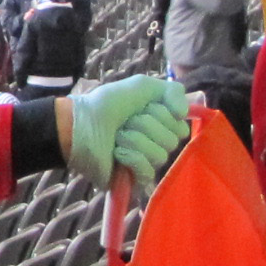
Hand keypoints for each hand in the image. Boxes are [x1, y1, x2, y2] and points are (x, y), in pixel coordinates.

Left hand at [63, 76, 192, 187]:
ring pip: (160, 156)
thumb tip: (185, 114)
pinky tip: (117, 153)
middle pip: (172, 141)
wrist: (81, 124)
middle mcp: (155, 143)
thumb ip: (173, 91)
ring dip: (135, 140)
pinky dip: (131, 158)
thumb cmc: (108, 104)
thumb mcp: (142, 85)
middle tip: (126, 122)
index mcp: (159, 123)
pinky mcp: (133, 180)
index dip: (165, 115)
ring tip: (117, 136)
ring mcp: (144, 163)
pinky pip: (147, 172)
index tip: (146, 108)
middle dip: (146, 125)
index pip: (181, 127)